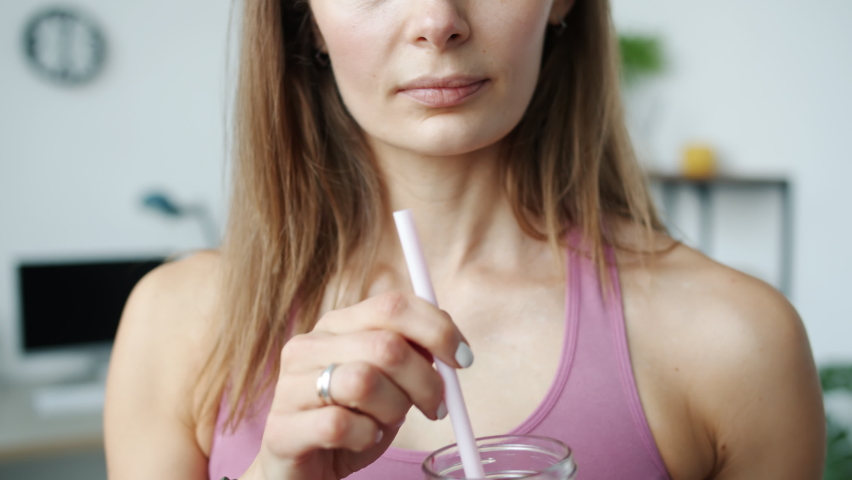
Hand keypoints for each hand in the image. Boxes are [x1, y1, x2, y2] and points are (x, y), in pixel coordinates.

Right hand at [241, 292, 472, 479]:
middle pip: (386, 346)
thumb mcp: (388, 382)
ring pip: (363, 381)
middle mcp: (309, 346)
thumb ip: (412, 356)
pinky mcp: (281, 429)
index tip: (463, 359)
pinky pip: (339, 425)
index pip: (392, 305)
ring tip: (388, 424)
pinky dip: (364, 436)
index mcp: (337, 325)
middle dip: (426, 381)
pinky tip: (362, 440)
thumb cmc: (352, 421)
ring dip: (393, 410)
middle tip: (436, 408)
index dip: (437, 329)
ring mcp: (289, 386)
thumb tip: (450, 347)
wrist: (302, 469)